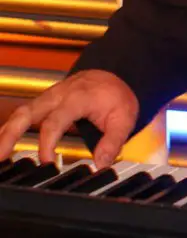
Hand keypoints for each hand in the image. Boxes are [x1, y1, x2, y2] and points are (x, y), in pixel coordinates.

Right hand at [0, 70, 137, 168]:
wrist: (114, 74)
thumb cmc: (116, 96)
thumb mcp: (124, 118)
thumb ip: (112, 142)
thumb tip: (100, 164)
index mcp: (77, 97)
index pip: (55, 121)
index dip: (47, 143)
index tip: (47, 163)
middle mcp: (58, 95)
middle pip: (27, 112)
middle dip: (10, 134)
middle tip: (1, 156)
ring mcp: (48, 98)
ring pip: (20, 112)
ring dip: (5, 133)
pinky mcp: (44, 103)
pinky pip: (22, 114)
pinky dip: (10, 128)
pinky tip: (2, 144)